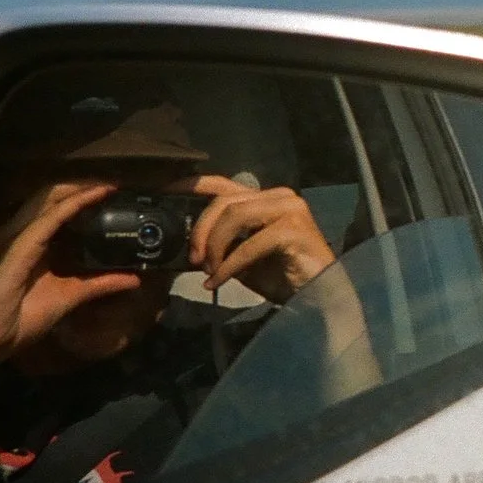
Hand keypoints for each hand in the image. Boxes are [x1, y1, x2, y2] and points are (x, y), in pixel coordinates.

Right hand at [0, 181, 141, 374]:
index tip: (113, 192)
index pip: (58, 211)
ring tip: (106, 183)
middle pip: (53, 199)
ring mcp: (19, 237)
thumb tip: (133, 279)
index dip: (83, 198)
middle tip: (114, 183)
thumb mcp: (70, 297)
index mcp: (34, 245)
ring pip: (50, 200)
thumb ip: (99, 284)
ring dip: (79, 189)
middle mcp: (25, 235)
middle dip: (82, 187)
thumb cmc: (21, 319)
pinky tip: (91, 196)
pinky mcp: (19, 245)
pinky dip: (72, 204)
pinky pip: (49, 218)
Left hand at [182, 175, 339, 303]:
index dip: (190, 185)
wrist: (319, 298)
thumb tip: (189, 247)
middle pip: (224, 202)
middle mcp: (279, 196)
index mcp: (265, 199)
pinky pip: (249, 245)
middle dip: (201, 231)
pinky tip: (220, 282)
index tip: (163, 192)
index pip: (222, 184)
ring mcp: (289, 209)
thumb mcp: (241, 260)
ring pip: (234, 216)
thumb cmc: (283, 278)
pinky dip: (229, 266)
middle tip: (194, 260)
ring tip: (210, 271)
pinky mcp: (294, 229)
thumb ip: (221, 246)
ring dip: (214, 247)